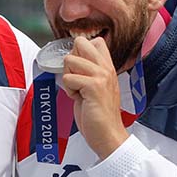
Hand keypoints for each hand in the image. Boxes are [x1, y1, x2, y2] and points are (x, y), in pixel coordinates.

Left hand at [59, 36, 128, 159]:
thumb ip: (87, 72)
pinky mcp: (94, 86)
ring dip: (68, 78)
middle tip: (76, 80)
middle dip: (70, 60)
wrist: (108, 135)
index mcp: (107, 67)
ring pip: (69, 59)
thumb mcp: (95, 87)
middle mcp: (106, 68)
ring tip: (78, 92)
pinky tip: (79, 99)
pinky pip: (68, 78)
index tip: (79, 70)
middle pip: (80, 42)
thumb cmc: (98, 115)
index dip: (78, 52)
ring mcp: (101, 76)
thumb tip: (70, 61)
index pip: (93, 41)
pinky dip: (68, 90)